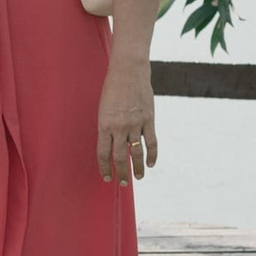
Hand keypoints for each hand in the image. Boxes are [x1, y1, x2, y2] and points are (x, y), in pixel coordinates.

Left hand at [96, 63, 157, 184]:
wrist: (128, 71)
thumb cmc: (113, 88)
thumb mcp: (104, 108)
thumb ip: (108, 126)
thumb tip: (113, 143)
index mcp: (104, 125)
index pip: (103, 153)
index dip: (104, 168)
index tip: (107, 177)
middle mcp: (119, 128)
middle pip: (120, 157)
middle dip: (121, 173)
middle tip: (122, 184)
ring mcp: (135, 124)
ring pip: (136, 153)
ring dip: (138, 168)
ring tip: (138, 177)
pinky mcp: (148, 120)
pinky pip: (151, 142)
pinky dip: (152, 155)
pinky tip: (151, 163)